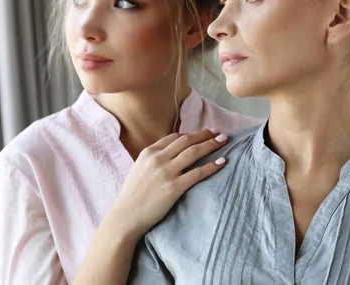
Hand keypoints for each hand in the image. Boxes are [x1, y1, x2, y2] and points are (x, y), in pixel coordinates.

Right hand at [110, 129, 228, 238]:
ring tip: (224, 141)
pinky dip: (212, 166)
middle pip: (187, 141)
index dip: (192, 134)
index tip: (205, 133)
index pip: (175, 137)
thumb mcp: (139, 169)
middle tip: (219, 133)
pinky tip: (222, 162)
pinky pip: (197, 173)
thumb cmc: (132, 196)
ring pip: (194, 152)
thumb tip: (172, 154)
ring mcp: (166, 172)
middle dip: (205, 135)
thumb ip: (154, 159)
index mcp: (149, 152)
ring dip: (211, 145)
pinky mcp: (174, 187)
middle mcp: (158, 158)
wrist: (125, 217)